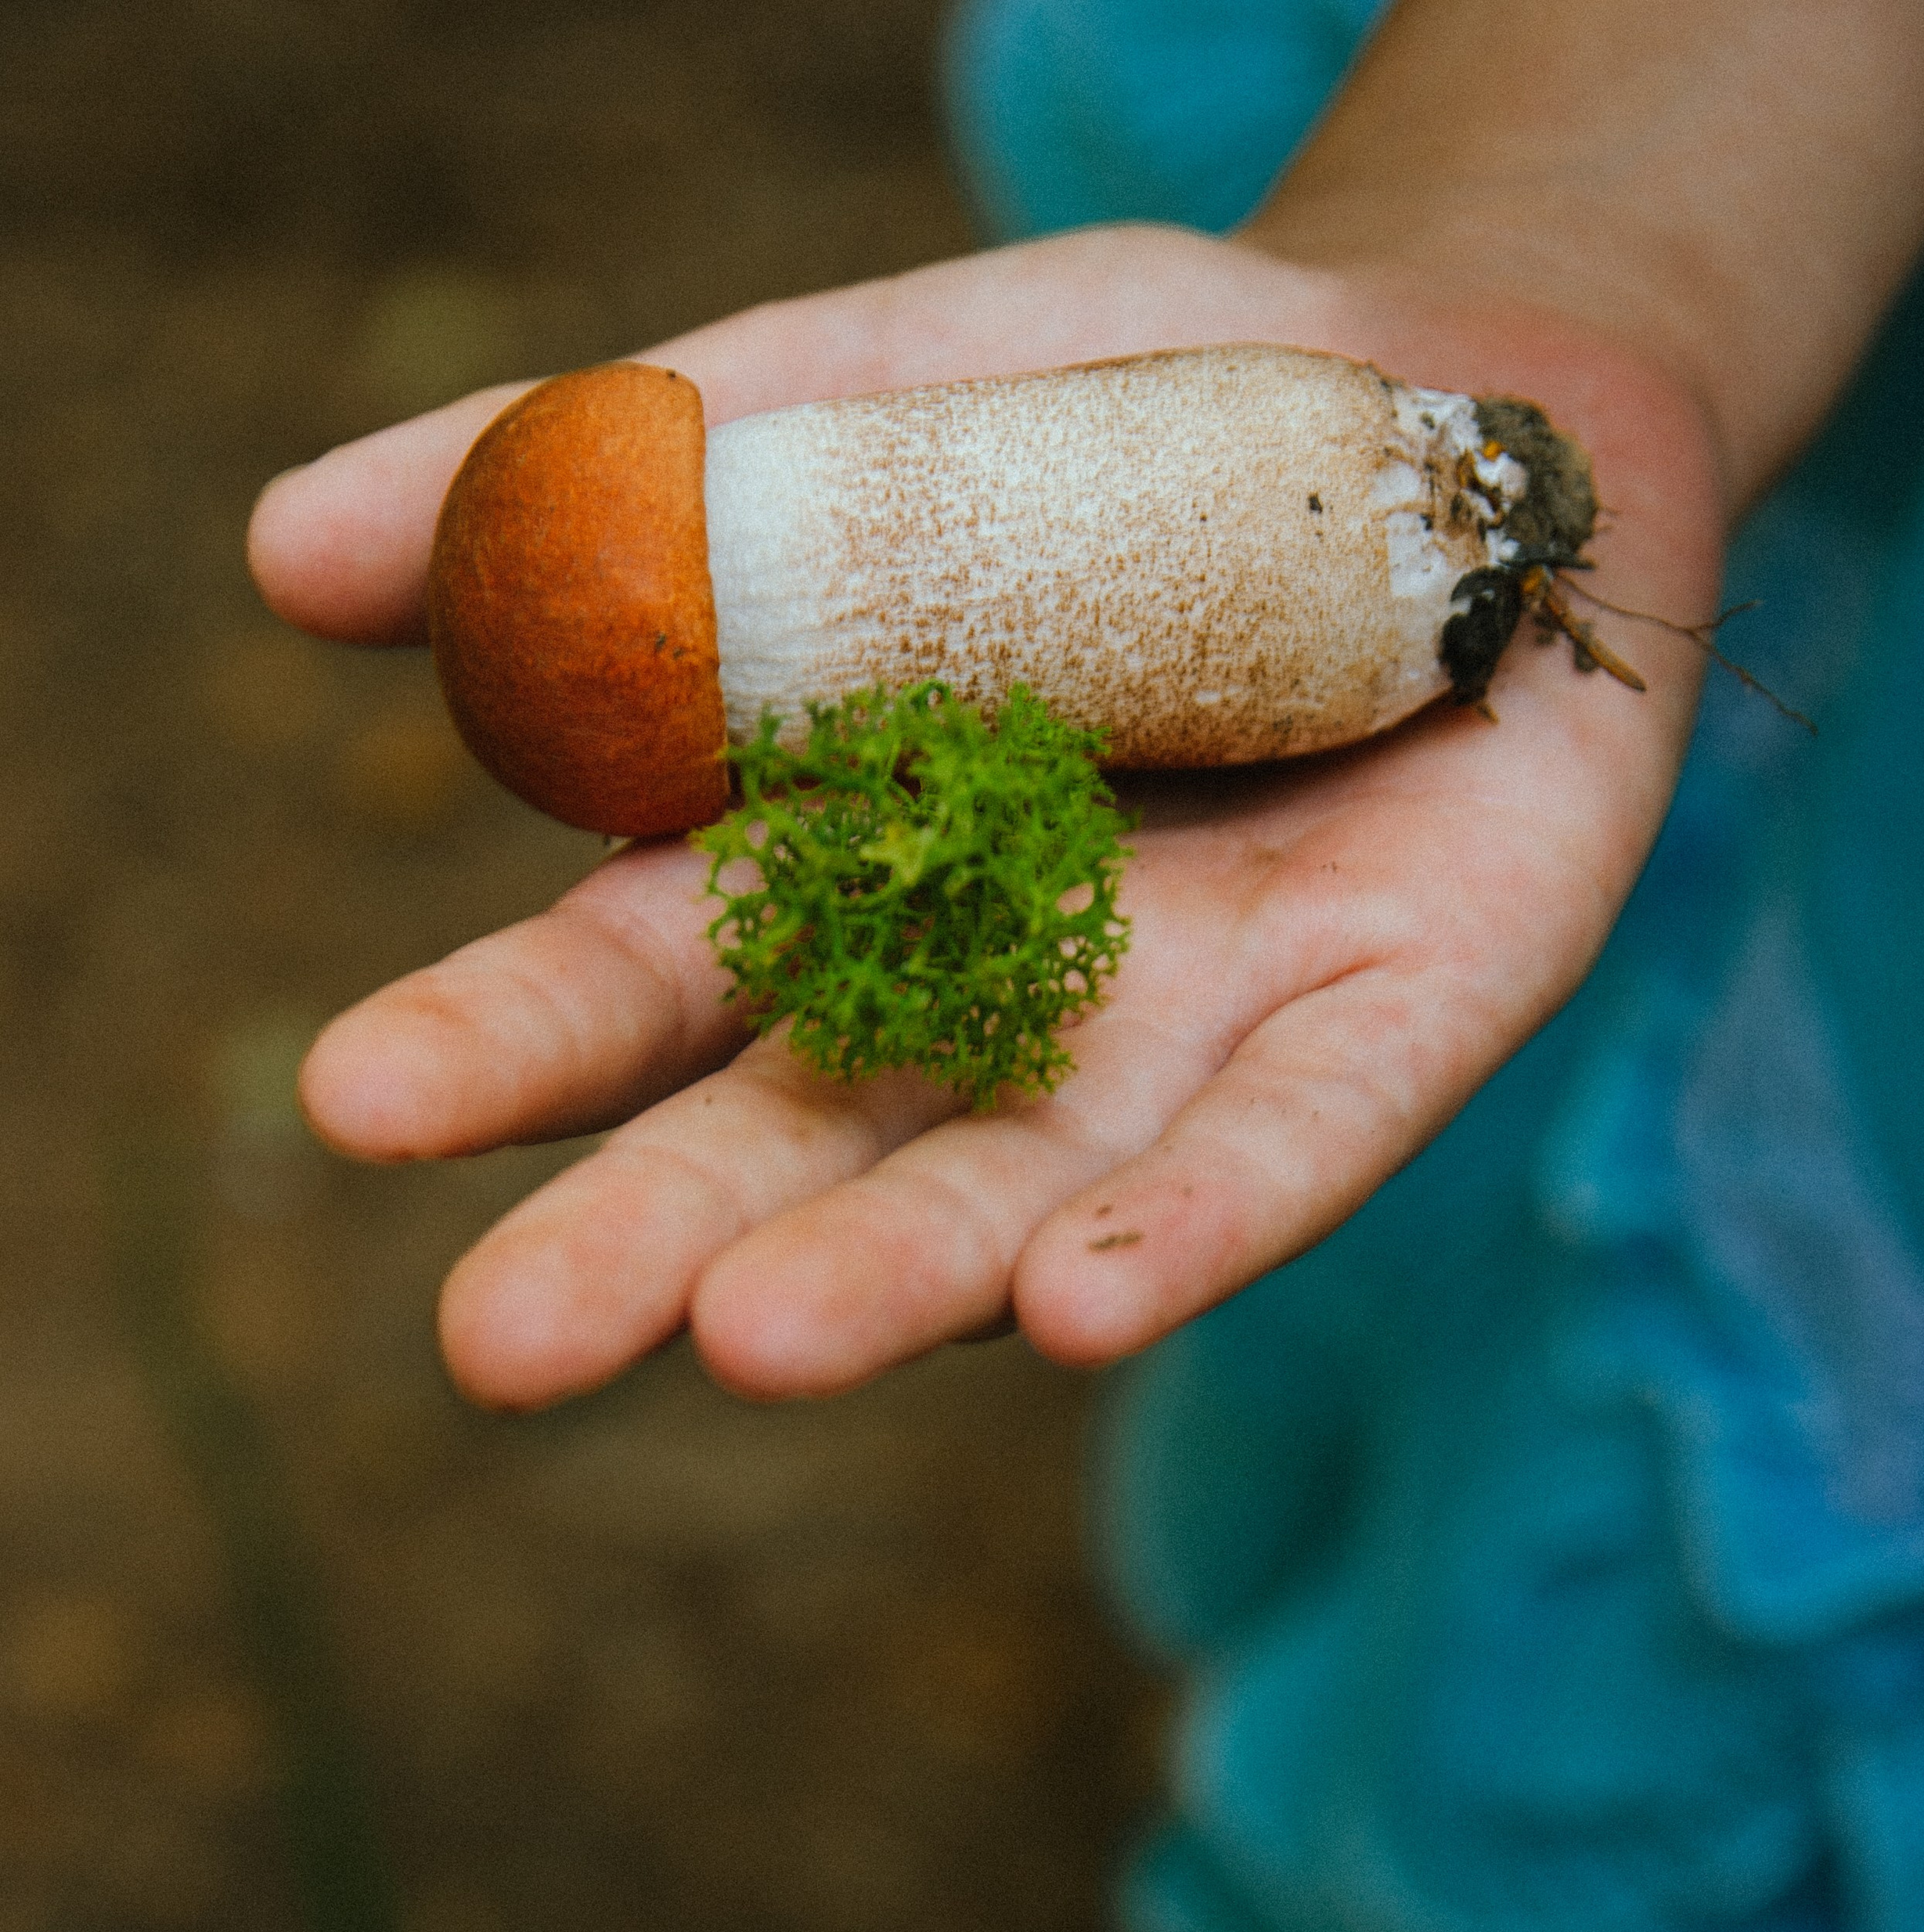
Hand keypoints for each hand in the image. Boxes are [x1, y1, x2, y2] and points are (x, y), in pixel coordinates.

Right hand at [249, 223, 1722, 1406]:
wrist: (1451, 398)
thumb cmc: (1112, 427)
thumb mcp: (838, 407)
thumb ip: (605, 494)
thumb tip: (281, 560)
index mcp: (827, 876)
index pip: (637, 991)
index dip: (505, 1046)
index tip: (359, 1102)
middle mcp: (984, 1002)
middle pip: (803, 1144)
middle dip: (660, 1241)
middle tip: (501, 1350)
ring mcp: (1188, 1032)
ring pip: (1023, 1185)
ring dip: (891, 1275)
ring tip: (755, 1344)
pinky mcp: (1392, 1023)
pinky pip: (1291, 1146)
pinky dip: (1192, 1224)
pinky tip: (1078, 1303)